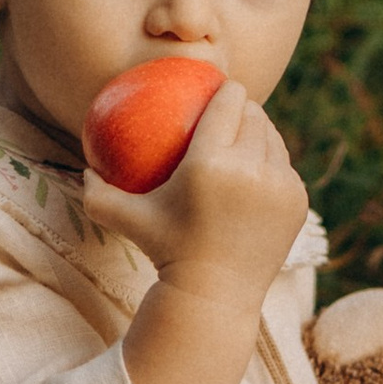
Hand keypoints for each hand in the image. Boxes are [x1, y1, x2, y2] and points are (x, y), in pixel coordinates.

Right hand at [81, 79, 307, 306]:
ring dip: (260, 132)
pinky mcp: (297, 201)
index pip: (229, 103)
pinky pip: (285, 168)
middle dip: (244, 107)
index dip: (227, 88)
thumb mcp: (125, 219)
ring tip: (247, 129)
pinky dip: (272, 164)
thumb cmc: (164, 251)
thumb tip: (85, 165)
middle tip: (231, 109)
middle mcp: (251, 170)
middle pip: (256, 114)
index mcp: (211, 164)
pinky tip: (260, 161)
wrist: (213, 295)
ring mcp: (280, 186)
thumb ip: (98, 192)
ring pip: (274, 138)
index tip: (218, 88)